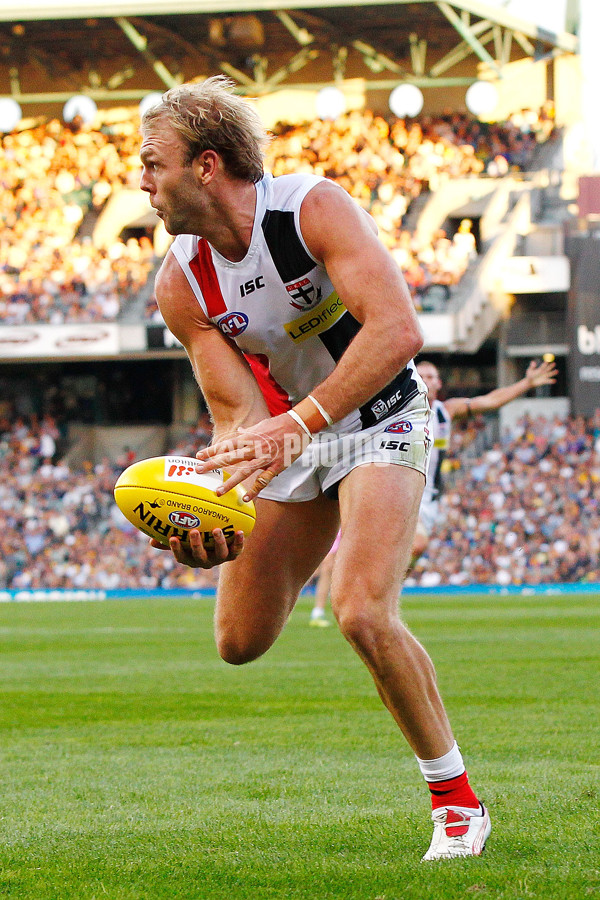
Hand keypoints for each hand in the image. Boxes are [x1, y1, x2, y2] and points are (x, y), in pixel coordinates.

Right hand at [149, 528, 243, 568]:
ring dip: (218, 542)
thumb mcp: (184, 541)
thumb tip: (150, 540)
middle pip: (200, 556)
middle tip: (194, 531)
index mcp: (191, 558)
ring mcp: (220, 558)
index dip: (176, 549)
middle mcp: (205, 561)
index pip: (181, 557)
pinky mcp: (233, 555)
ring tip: (216, 530)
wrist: (223, 546)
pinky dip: (239, 542)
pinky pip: (237, 550)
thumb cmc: (198, 541)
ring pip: (220, 554)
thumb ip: (169, 540)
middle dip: (197, 545)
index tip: (172, 537)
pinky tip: (239, 531)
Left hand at [194, 413, 309, 500]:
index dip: (211, 451)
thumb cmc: (279, 424)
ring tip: (218, 492)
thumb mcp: (260, 425)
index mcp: (248, 437)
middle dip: (213, 464)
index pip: (225, 445)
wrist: (298, 425)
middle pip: (229, 457)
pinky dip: (254, 490)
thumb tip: (241, 431)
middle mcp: (253, 448)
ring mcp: (264, 458)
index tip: (199, 456)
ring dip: (230, 482)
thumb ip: (249, 431)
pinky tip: (245, 498)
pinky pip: (263, 480)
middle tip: (199, 471)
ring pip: (243, 471)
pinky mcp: (275, 466)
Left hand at [525, 359, 557, 387]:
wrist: (530, 382)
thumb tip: (533, 362)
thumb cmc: (529, 375)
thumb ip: (532, 366)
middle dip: (551, 366)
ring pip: (550, 374)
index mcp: (540, 369)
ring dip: (553, 372)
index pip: (544, 365)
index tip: (547, 361)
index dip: (546, 363)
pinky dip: (551, 381)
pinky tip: (554, 380)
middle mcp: (544, 372)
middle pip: (548, 368)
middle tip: (554, 363)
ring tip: (557, 371)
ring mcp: (545, 376)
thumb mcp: (530, 370)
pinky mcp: (545, 381)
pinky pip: (549, 381)